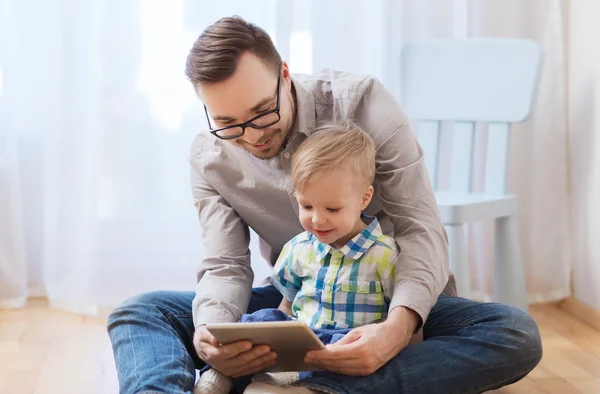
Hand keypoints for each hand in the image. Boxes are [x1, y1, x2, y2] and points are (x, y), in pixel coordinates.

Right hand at [194, 326, 276, 376]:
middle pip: (241, 360)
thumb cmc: (206, 338)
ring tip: (273, 354)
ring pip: (248, 366)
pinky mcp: (236, 372)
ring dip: (261, 360)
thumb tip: (215, 340)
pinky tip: (270, 361)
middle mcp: (222, 365)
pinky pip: (250, 370)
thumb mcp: (203, 334)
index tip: (249, 343)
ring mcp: (230, 370)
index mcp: (213, 354)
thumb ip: (208, 336)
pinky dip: (261, 366)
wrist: (204, 350)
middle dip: (255, 354)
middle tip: (267, 347)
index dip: (238, 348)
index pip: (227, 352)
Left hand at [304, 307, 418, 375]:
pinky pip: (348, 372)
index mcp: (361, 350)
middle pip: (336, 365)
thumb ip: (342, 342)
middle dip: (320, 362)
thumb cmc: (375, 331)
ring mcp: (366, 370)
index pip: (335, 356)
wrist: (395, 338)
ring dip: (326, 367)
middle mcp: (364, 362)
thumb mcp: (357, 332)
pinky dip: (336, 369)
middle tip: (307, 358)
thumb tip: (327, 349)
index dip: (320, 356)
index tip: (308, 354)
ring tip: (314, 362)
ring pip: (341, 371)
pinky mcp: (367, 372)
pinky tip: (328, 365)